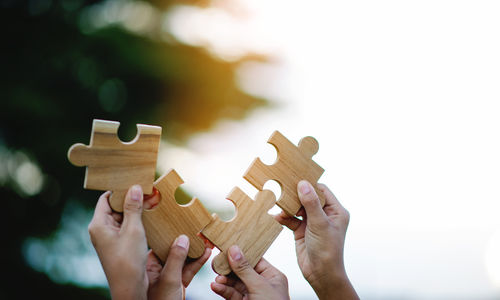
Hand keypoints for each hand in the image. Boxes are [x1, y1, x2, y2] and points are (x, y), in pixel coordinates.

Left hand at [88, 185, 210, 299]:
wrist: (129, 288)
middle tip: (149, 191)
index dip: (120, 189)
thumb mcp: (133, 230)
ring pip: (124, 216)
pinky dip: (138, 220)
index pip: (107, 198)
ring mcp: (111, 238)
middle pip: (116, 206)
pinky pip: (128, 226)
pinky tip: (151, 216)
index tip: (135, 182)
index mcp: (98, 225)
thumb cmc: (128, 261)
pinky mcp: (119, 244)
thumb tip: (135, 188)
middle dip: (132, 199)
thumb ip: (134, 208)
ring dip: (137, 209)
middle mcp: (102, 230)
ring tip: (153, 201)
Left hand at [146, 237, 211, 299]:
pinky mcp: (179, 283)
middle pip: (175, 251)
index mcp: (150, 266)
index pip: (161, 245)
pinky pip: (189, 269)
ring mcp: (170, 276)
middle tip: (200, 233)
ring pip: (184, 260)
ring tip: (207, 241)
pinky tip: (206, 253)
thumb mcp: (169, 279)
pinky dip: (198, 262)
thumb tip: (183, 238)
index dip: (173, 235)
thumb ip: (176, 258)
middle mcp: (159, 270)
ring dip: (196, 252)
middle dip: (188, 242)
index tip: (185, 226)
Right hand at [210, 245, 288, 299]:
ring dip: (224, 280)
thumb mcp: (259, 286)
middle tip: (216, 262)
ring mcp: (252, 295)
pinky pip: (231, 294)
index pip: (255, 259)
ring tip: (216, 278)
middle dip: (229, 268)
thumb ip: (245, 269)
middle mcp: (262, 284)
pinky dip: (223, 290)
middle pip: (242, 270)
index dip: (241, 253)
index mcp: (272, 276)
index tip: (227, 247)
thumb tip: (234, 249)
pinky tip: (215, 286)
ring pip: (234, 283)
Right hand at [275, 180, 358, 299]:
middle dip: (295, 195)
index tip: (296, 180)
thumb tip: (303, 184)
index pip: (322, 191)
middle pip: (308, 198)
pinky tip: (277, 217)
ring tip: (279, 205)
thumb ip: (311, 203)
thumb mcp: (319, 224)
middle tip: (283, 190)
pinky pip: (291, 220)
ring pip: (298, 208)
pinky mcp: (302, 231)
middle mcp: (325, 215)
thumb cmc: (328, 250)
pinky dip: (284, 218)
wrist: (321, 274)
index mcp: (336, 211)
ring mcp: (313, 223)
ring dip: (288, 207)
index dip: (309, 185)